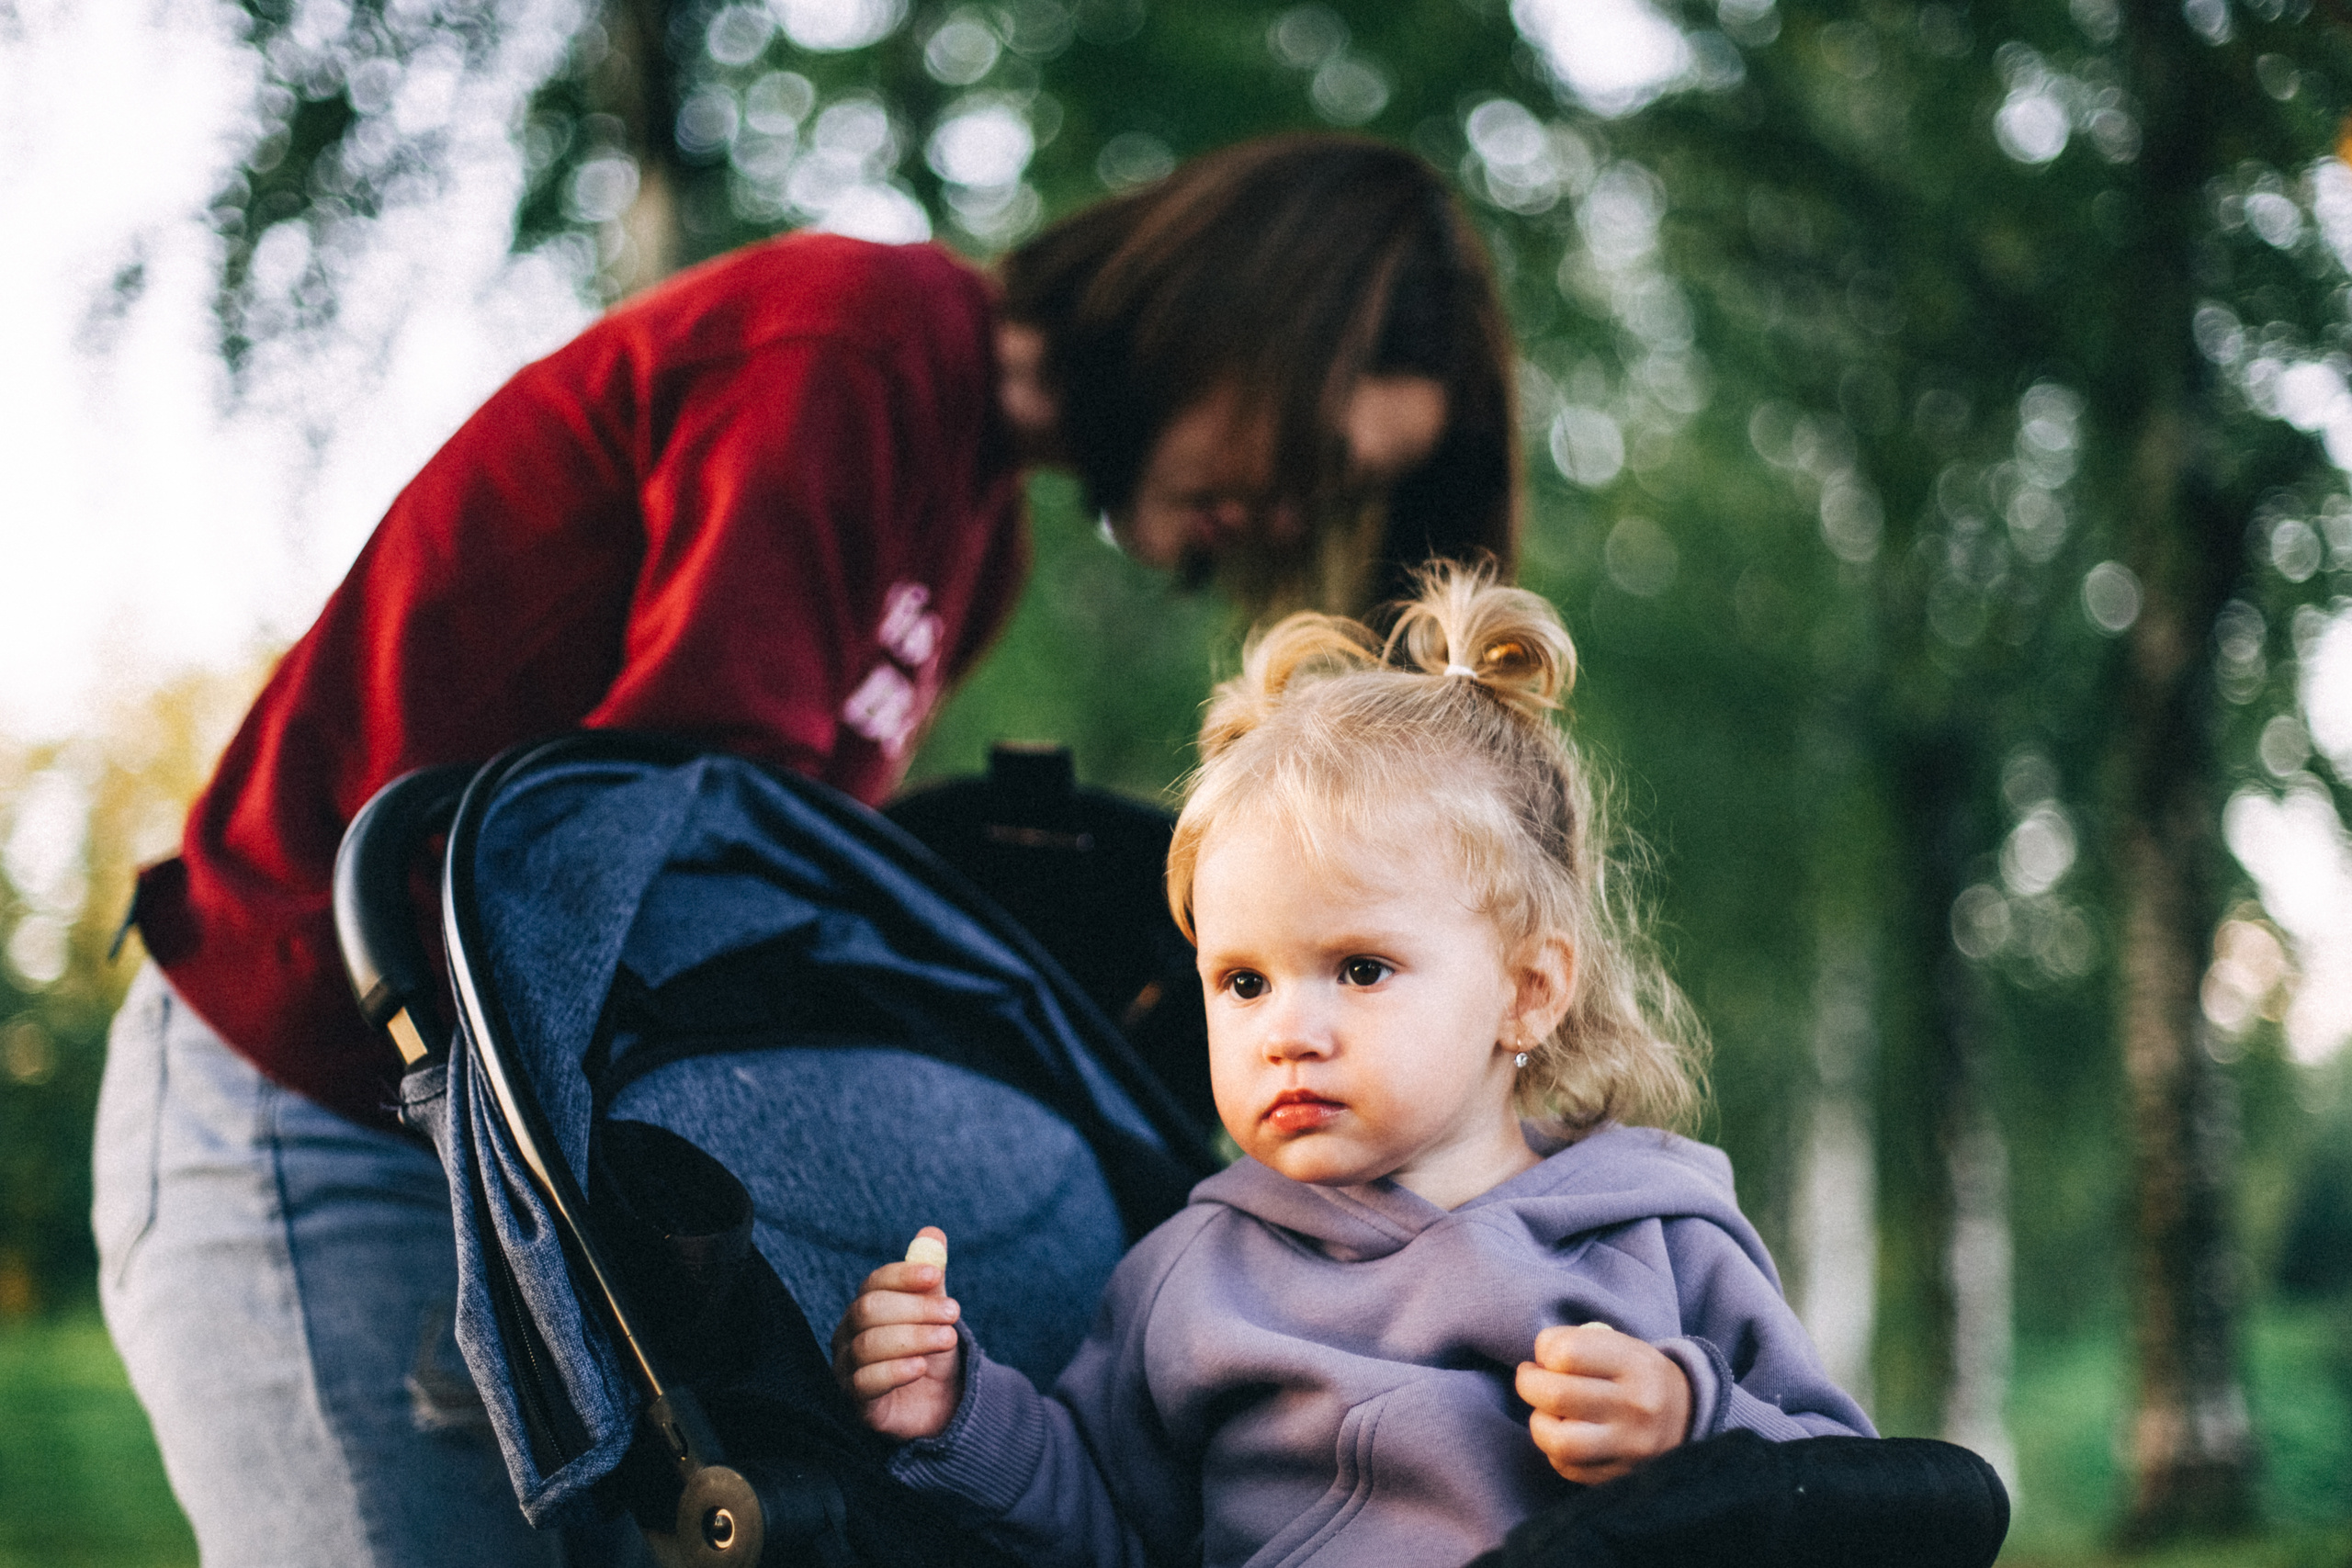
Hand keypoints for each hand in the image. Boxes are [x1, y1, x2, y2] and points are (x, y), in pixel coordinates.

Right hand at [831, 1227, 964, 1439]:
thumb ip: (932, 1275)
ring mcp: (847, 1369)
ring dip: (913, 1338)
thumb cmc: (932, 1348)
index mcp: (865, 1306)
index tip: (935, 1275)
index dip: (903, 1276)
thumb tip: (932, 1235)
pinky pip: (864, 1384)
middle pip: (869, 1310)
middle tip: (953, 1314)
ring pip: (867, 1346)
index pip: (874, 1283)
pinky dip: (894, 1372)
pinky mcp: (857, 1404)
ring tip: (948, 1339)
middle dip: (915, 1309)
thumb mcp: (937, 1310)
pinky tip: (920, 1367)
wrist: (942, 1401)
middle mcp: (848, 1335)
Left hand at [1516, 1321, 1691, 1483]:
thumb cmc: (1637, 1375)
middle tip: (1531, 1379)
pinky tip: (1565, 1434)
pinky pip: (1567, 1467)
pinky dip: (1554, 1450)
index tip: (1547, 1356)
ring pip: (1559, 1441)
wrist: (1686, 1417)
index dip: (1544, 1350)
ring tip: (1546, 1412)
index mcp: (1636, 1365)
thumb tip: (1537, 1362)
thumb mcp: (1621, 1344)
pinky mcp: (1620, 1475)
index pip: (1567, 1353)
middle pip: (1556, 1395)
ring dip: (1540, 1423)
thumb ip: (1578, 1343)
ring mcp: (1629, 1447)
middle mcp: (1636, 1407)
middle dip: (1528, 1384)